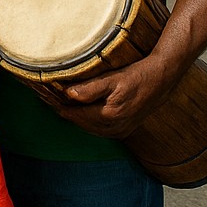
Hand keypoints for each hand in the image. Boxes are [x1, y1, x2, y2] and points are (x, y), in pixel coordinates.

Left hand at [59, 56, 176, 138]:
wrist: (161, 80)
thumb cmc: (137, 76)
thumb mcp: (112, 79)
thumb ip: (89, 89)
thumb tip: (68, 94)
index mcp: (110, 115)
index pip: (76, 115)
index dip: (59, 107)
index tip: (45, 98)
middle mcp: (115, 127)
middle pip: (81, 123)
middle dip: (66, 112)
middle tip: (49, 100)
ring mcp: (121, 130)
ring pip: (90, 128)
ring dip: (77, 118)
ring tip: (62, 105)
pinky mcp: (125, 129)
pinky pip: (100, 129)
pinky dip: (89, 121)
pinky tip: (82, 111)